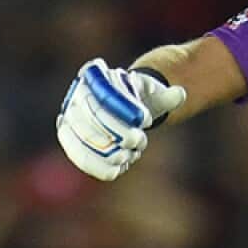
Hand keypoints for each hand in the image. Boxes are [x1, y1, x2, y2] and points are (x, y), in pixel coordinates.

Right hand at [56, 58, 186, 180]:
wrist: (124, 112)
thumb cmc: (141, 101)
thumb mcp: (156, 96)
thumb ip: (167, 97)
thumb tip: (179, 94)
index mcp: (95, 77)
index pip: (103, 92)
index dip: (125, 109)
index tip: (147, 120)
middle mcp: (75, 96)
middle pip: (89, 118)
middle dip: (118, 133)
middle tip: (140, 140)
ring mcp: (68, 119)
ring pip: (82, 140)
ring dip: (109, 153)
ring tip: (130, 155)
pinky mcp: (70, 140)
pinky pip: (78, 157)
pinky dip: (99, 167)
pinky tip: (117, 170)